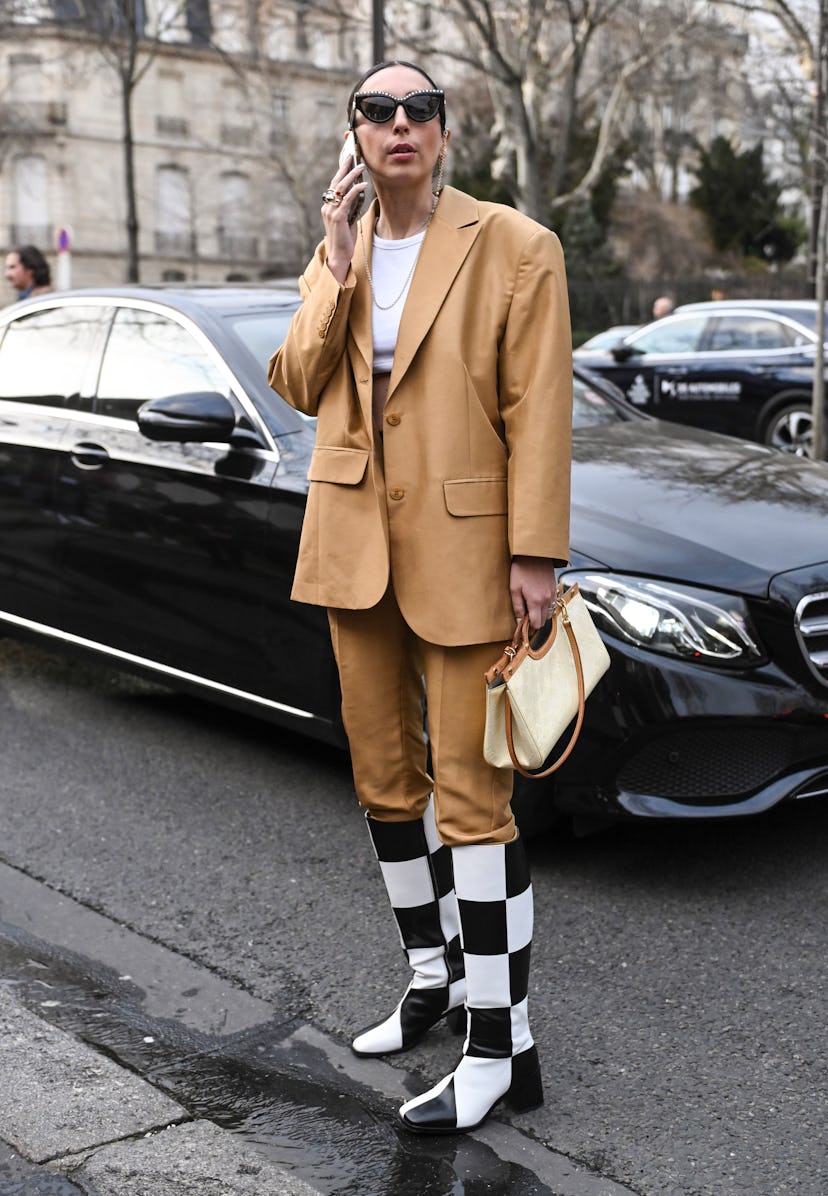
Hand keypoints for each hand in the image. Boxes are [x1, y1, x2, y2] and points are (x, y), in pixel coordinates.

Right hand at [322, 157, 367, 283]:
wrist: (339, 256)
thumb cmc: (344, 240)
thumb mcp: (347, 220)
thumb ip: (350, 207)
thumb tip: (357, 194)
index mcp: (328, 207)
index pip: (334, 185)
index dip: (340, 171)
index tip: (347, 160)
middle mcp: (327, 207)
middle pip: (336, 182)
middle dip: (344, 167)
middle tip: (352, 155)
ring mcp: (331, 212)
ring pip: (341, 188)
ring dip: (352, 176)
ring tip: (361, 167)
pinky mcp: (338, 217)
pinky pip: (347, 200)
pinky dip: (355, 190)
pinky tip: (363, 185)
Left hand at [509, 556, 556, 630]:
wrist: (534, 554)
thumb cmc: (521, 569)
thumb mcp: (514, 589)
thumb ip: (517, 607)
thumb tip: (519, 622)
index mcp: (535, 601)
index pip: (537, 624)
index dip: (530, 627)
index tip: (523, 625)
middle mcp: (546, 599)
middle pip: (544, 621)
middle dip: (535, 621)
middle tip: (525, 615)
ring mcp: (552, 594)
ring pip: (549, 613)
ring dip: (540, 614)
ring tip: (530, 606)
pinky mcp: (555, 588)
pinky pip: (552, 603)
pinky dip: (545, 606)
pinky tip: (537, 599)